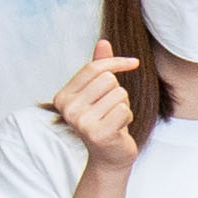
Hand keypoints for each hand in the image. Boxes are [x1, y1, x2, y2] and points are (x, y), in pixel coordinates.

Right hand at [44, 48, 140, 167]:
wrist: (109, 156)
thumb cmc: (106, 120)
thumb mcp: (101, 92)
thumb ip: (100, 68)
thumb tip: (103, 41)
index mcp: (63, 96)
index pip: (94, 67)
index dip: (116, 62)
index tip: (134, 63)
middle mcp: (68, 109)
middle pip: (108, 79)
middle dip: (118, 92)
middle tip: (111, 109)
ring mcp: (81, 122)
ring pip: (119, 94)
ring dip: (124, 106)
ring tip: (114, 119)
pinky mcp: (98, 133)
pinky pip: (124, 109)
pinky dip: (127, 117)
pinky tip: (118, 128)